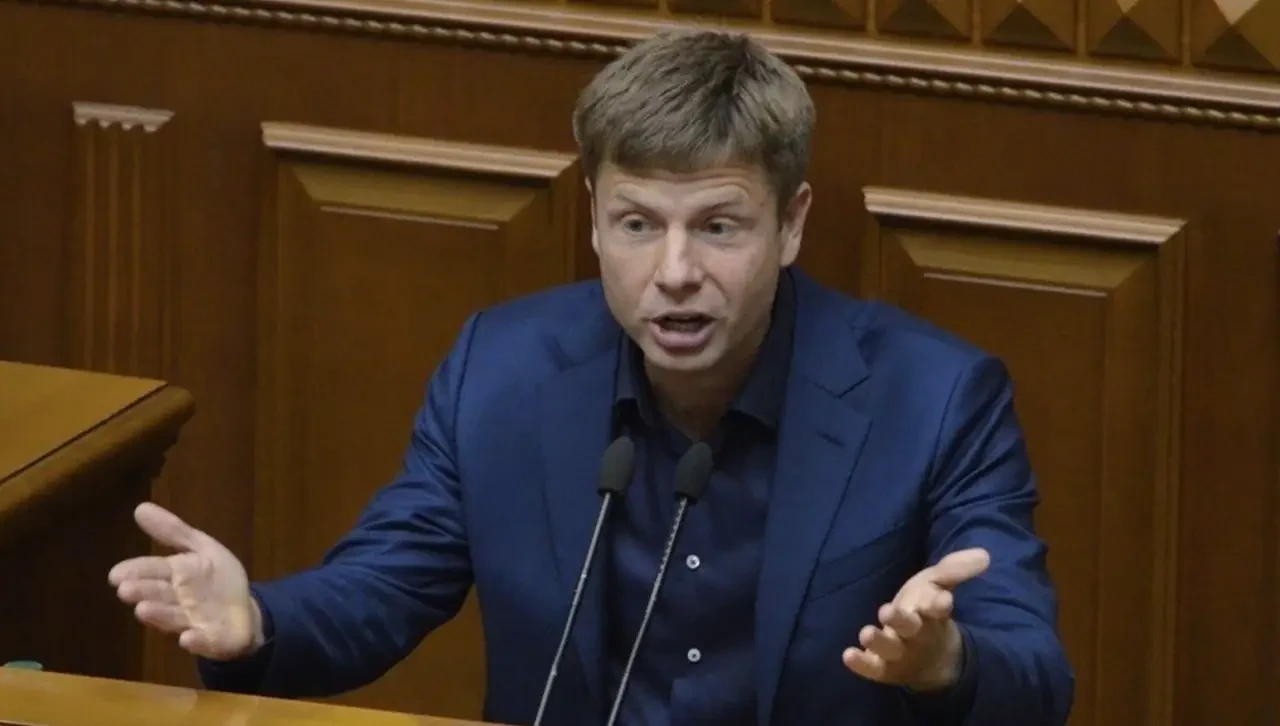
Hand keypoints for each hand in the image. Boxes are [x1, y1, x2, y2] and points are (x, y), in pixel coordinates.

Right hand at [108, 503, 260, 660]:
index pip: (153, 570)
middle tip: (125, 590)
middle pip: (159, 595)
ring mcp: (193, 623)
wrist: (246, 614)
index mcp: (176, 576)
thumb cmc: (217, 581)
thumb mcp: (202, 549)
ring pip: (173, 618)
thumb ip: (174, 531)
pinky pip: (205, 641)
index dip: (135, 571)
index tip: (115, 574)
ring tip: (142, 609)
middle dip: (143, 592)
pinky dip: (196, 641)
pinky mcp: (213, 641)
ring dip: (159, 615)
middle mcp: (178, 601)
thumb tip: (139, 508)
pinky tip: (187, 638)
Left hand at [843, 548, 989, 690]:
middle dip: (900, 621)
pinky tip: (848, 655)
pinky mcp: (883, 668)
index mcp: (932, 613)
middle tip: (886, 611)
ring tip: (866, 633)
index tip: (942, 601)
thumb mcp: (939, 585)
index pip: (937, 608)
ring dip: (879, 642)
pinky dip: (862, 663)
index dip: (938, 604)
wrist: (931, 657)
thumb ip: (955, 569)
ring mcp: (900, 653)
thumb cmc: (928, 611)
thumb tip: (983, 555)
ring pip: (890, 649)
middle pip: (911, 629)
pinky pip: (873, 668)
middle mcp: (917, 635)